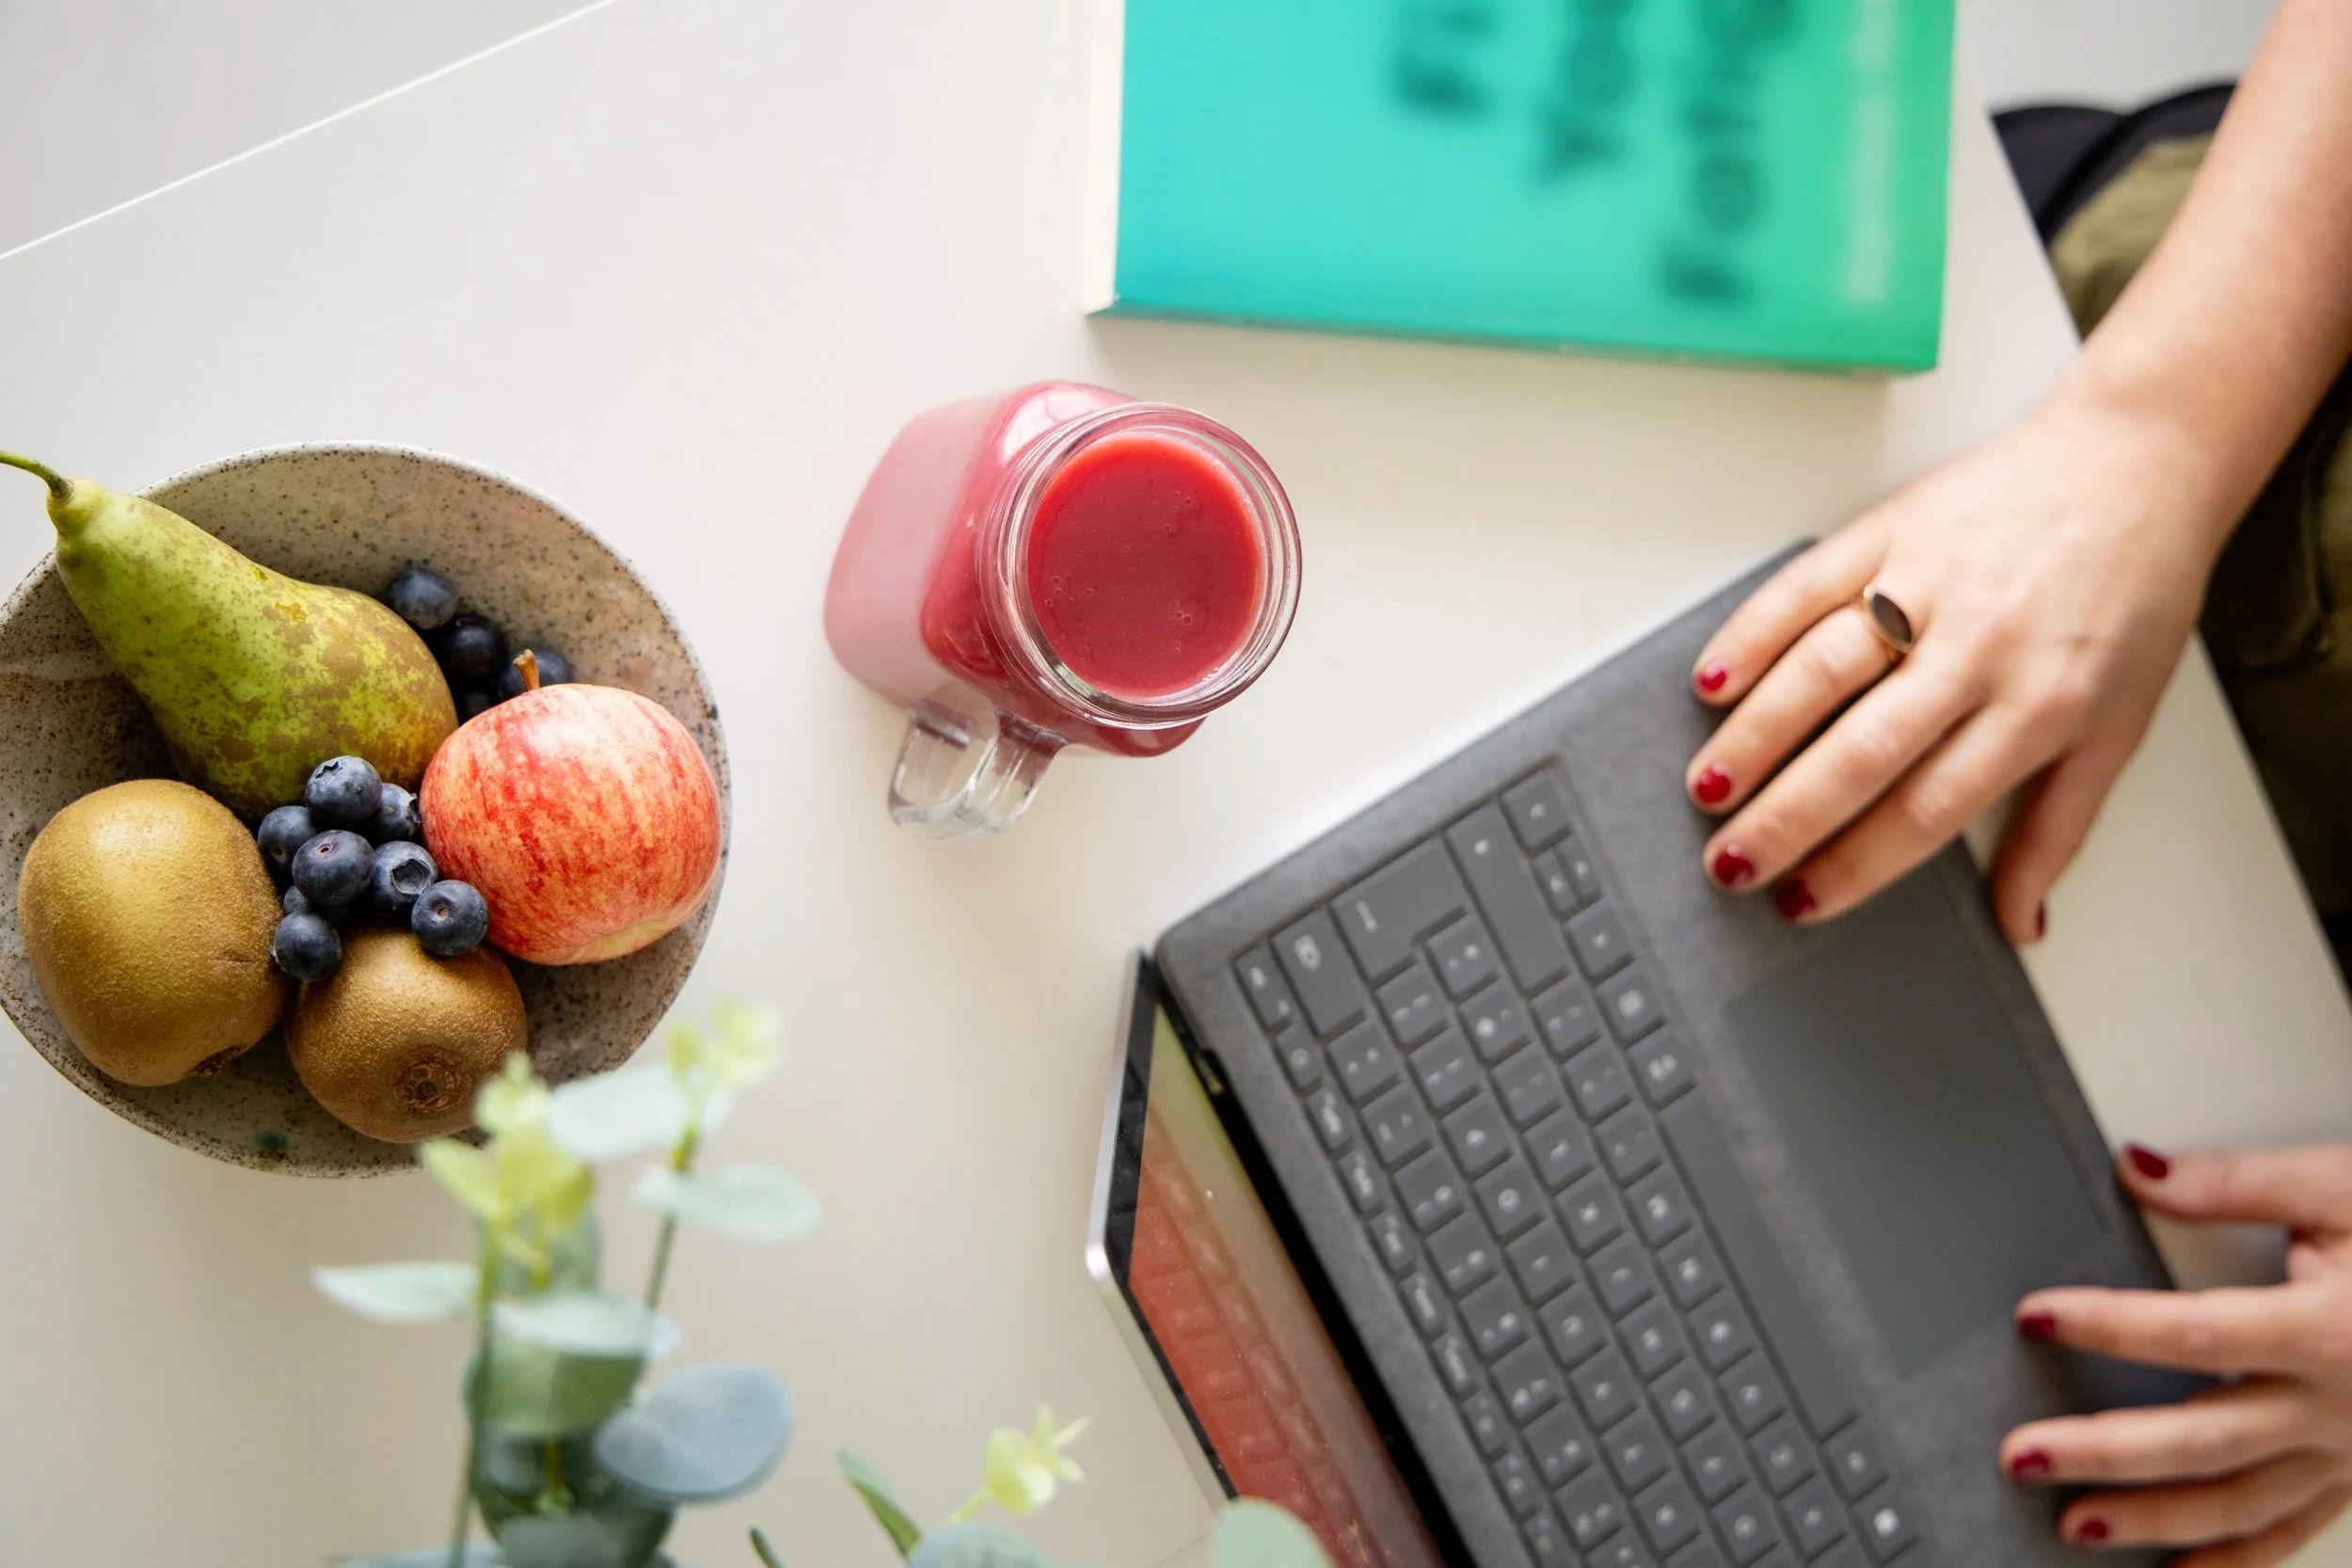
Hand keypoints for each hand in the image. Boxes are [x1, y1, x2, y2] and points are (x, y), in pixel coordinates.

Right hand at [1682, 399, 2232, 939]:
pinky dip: (1752, 634)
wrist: (2138, 463)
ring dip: (1755, 735)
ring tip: (1707, 787)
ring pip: (1821, 671)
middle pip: (1861, 751)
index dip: (1855, 864)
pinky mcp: (1892, 528)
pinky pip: (1806, 588)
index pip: (1926, 808)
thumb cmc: (2130, 599)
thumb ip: (2058, 830)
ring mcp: (1929, 583)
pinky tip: (1712, 682)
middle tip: (1729, 863)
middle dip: (1785, 817)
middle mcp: (1980, 648)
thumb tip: (2019, 924)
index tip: (1802, 901)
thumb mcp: (2117, 727)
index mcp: (2040, 708)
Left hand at [2002, 1144, 2351, 1562]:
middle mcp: (2336, 1406)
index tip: (2037, 1318)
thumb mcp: (2342, 1188)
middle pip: (2202, 1438)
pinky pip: (2292, 1530)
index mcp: (2326, 1330)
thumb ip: (2236, 1181)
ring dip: (2154, 1519)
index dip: (2110, 1326)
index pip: (2196, 1335)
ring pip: (2240, 1502)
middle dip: (2106, 1452)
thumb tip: (2138, 1168)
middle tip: (2023, 1454)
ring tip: (2075, 1526)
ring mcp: (2348, 1453)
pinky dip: (2233, 1559)